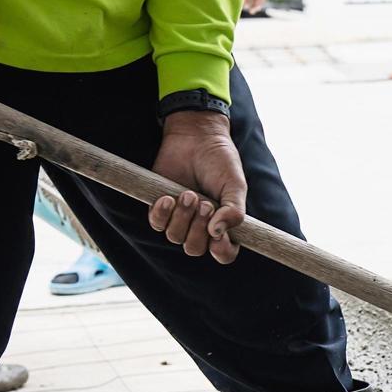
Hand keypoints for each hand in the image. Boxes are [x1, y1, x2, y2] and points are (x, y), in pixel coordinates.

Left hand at [148, 111, 246, 263]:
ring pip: (175, 237)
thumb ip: (234, 212)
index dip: (221, 251)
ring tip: (188, 193)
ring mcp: (180, 218)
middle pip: (195, 248)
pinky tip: (168, 197)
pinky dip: (162, 213)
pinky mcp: (160, 207)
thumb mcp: (235, 186)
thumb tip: (217, 233)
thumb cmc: (220, 161)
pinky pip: (156, 223)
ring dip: (182, 217)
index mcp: (225, 225)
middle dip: (198, 229)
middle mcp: (202, 226)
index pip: (224, 254)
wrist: (195, 137)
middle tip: (205, 203)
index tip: (220, 236)